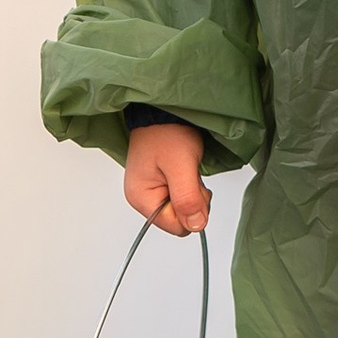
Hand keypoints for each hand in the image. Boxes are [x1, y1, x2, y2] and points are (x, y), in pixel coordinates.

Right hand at [125, 119, 210, 234]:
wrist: (164, 111)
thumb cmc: (168, 132)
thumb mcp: (181, 165)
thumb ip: (188, 198)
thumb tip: (196, 226)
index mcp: (141, 197)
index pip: (174, 226)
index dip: (191, 211)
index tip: (194, 187)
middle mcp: (143, 197)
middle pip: (179, 219)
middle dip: (193, 201)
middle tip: (192, 176)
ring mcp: (152, 190)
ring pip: (183, 209)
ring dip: (193, 192)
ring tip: (189, 170)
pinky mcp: (162, 184)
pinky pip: (182, 197)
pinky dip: (190, 186)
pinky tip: (187, 171)